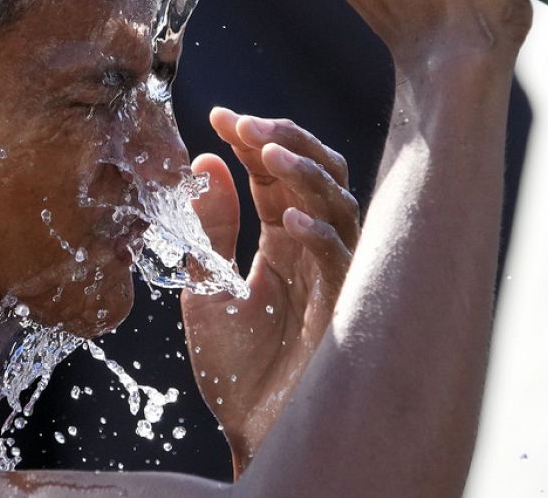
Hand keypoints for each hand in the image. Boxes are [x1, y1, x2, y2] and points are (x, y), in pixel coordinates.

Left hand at [181, 108, 359, 475]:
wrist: (252, 431)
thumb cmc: (236, 366)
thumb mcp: (207, 286)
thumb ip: (209, 228)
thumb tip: (204, 162)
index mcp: (282, 241)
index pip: (275, 175)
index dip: (253, 141)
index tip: (218, 116)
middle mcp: (315, 250)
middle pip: (320, 175)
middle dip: (287, 141)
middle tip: (246, 123)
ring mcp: (334, 276)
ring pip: (340, 206)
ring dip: (306, 175)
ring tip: (268, 154)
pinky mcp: (343, 309)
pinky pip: (343, 261)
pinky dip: (318, 234)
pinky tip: (287, 219)